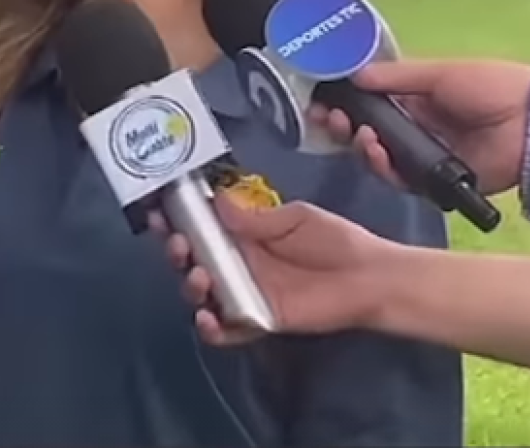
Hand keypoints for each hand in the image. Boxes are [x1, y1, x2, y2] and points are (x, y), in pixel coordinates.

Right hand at [156, 194, 397, 344]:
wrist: (368, 275)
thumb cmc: (334, 241)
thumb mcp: (295, 217)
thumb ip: (255, 217)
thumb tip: (216, 200)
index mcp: (246, 234)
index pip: (204, 227)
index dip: (180, 219)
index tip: (161, 210)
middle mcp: (240, 263)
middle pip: (195, 259)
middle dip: (177, 251)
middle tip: (176, 243)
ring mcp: (247, 293)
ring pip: (204, 293)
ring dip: (190, 285)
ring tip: (199, 276)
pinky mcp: (260, 321)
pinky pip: (227, 329)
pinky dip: (211, 327)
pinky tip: (207, 317)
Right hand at [310, 59, 529, 195]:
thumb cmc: (489, 88)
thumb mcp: (440, 73)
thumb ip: (396, 78)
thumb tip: (353, 75)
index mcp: (415, 98)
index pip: (368, 102)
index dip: (343, 101)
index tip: (319, 99)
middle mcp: (413, 128)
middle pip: (364, 130)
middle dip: (341, 125)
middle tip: (326, 118)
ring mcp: (420, 156)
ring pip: (375, 156)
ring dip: (359, 144)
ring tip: (356, 133)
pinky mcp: (431, 182)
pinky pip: (397, 178)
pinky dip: (382, 165)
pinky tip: (376, 150)